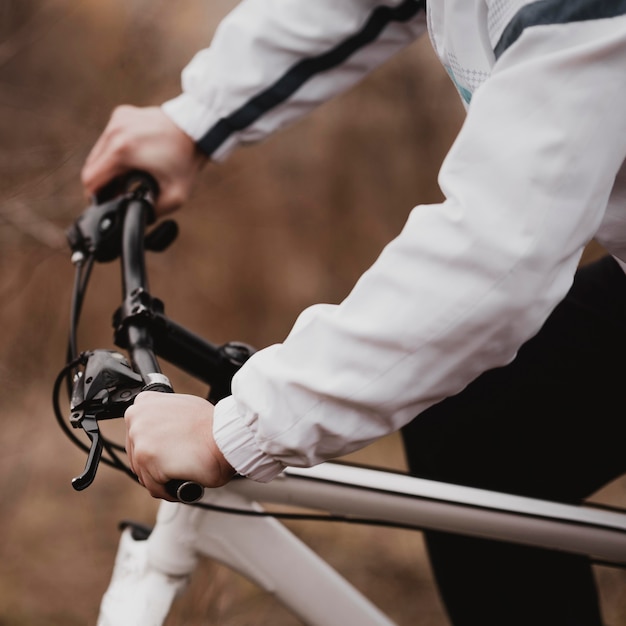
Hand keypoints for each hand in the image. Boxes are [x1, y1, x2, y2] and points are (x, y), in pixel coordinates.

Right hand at [81, 105, 207, 214]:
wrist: (198, 130)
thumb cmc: (187, 162)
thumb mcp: (174, 196)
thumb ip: (151, 212)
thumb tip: (136, 218)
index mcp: (122, 151)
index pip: (91, 180)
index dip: (96, 197)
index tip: (107, 203)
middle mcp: (115, 131)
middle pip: (92, 166)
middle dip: (103, 183)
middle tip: (119, 193)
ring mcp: (117, 120)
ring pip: (98, 152)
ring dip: (108, 167)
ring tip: (126, 179)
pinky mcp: (122, 114)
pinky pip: (108, 139)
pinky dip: (115, 152)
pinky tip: (131, 161)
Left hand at [124, 391, 234, 499]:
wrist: (226, 437)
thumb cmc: (212, 425)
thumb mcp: (183, 408)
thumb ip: (164, 417)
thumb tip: (162, 430)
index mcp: (145, 402)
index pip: (137, 434)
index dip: (154, 446)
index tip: (166, 451)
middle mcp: (137, 417)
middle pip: (137, 455)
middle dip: (157, 464)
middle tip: (179, 462)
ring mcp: (139, 438)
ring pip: (144, 473)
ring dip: (163, 478)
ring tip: (184, 471)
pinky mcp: (146, 459)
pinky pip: (154, 486)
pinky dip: (169, 490)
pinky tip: (184, 481)